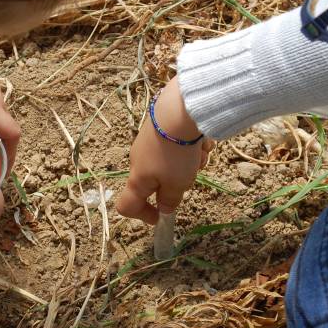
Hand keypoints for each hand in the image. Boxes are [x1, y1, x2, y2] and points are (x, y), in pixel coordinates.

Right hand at [116, 77, 213, 223]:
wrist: (176, 111)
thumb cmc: (174, 154)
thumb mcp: (177, 184)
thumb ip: (170, 200)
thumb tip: (164, 210)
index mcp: (138, 179)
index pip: (127, 205)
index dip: (142, 216)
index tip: (162, 217)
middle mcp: (139, 160)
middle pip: (156, 181)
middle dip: (178, 182)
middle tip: (192, 175)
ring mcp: (149, 142)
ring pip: (171, 162)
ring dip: (189, 163)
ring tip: (200, 152)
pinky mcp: (160, 127)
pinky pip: (176, 145)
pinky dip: (190, 146)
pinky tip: (200, 138)